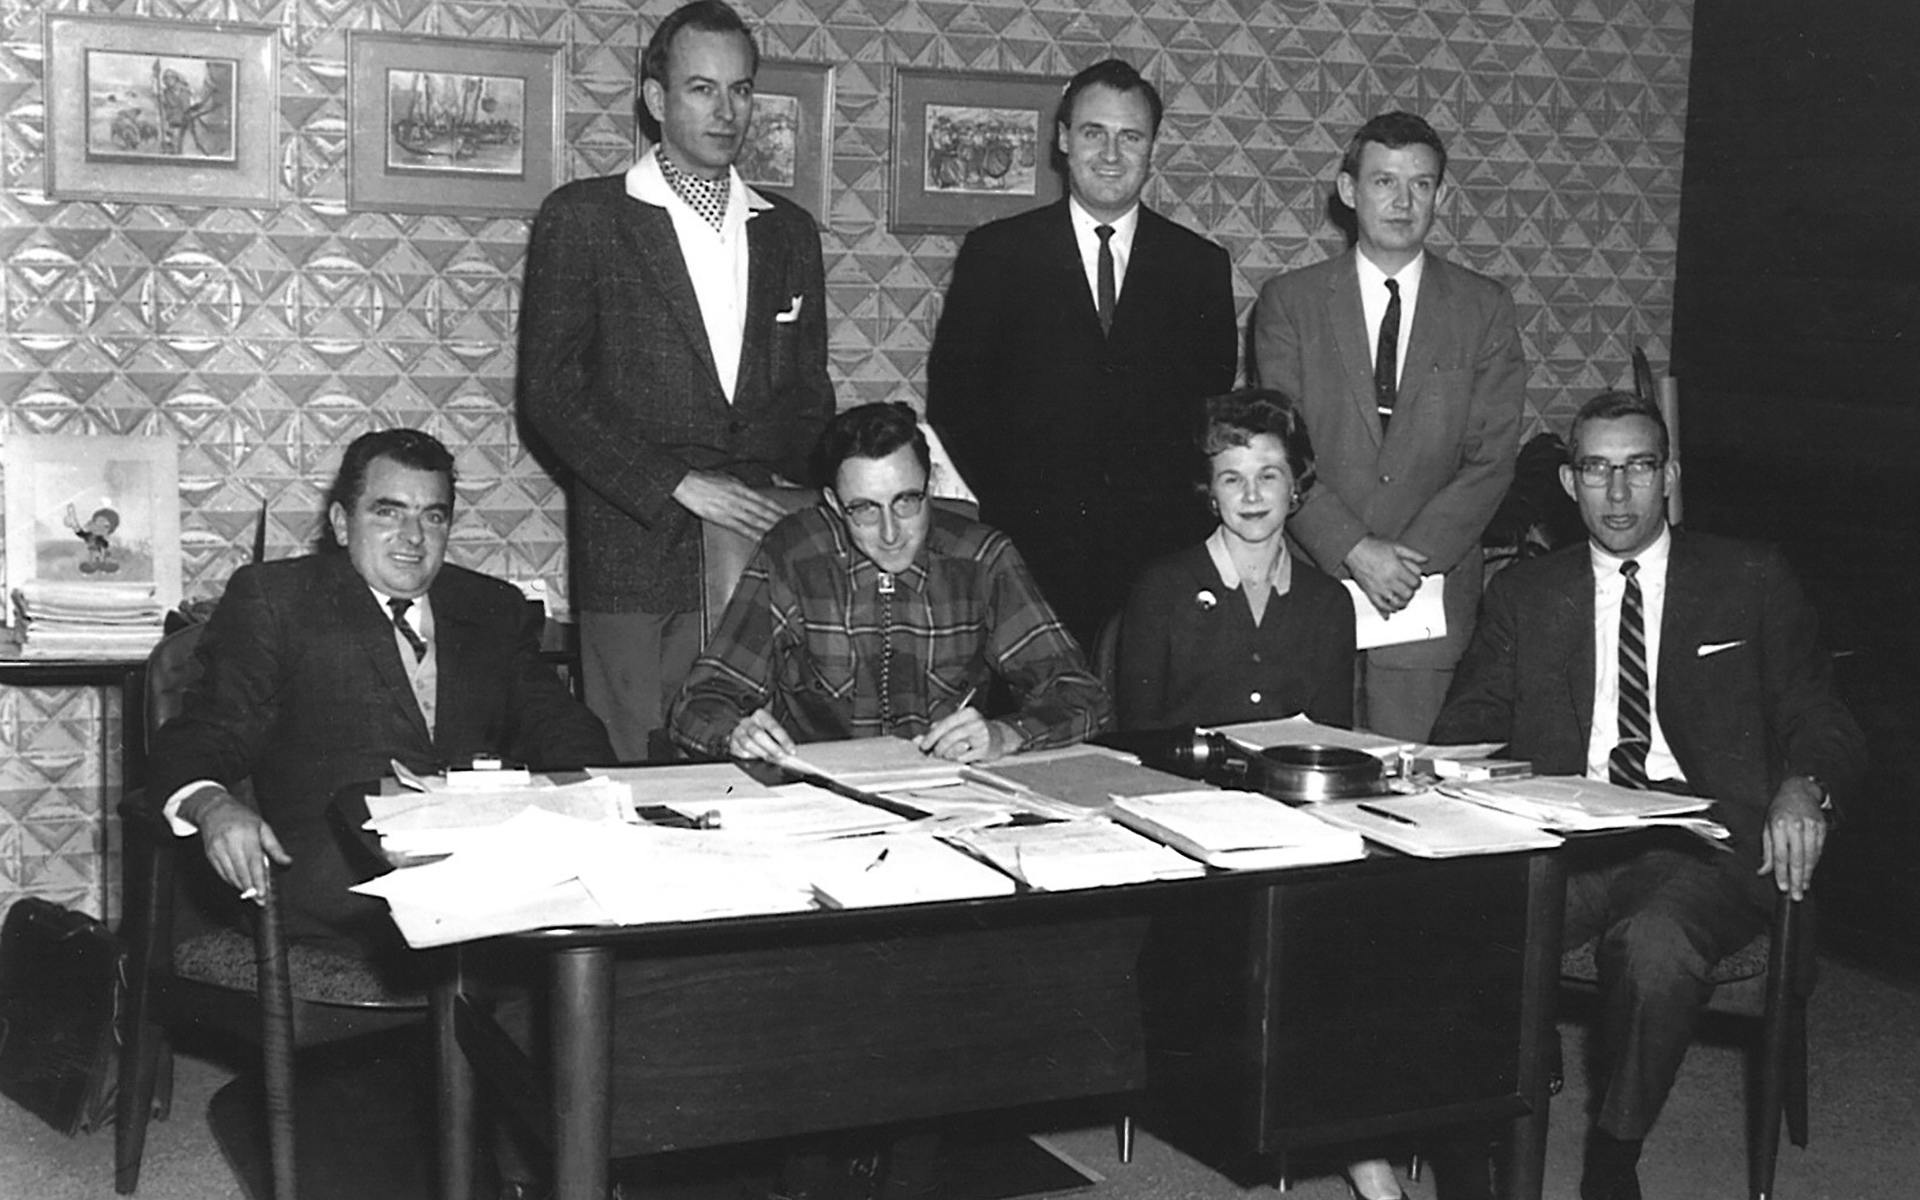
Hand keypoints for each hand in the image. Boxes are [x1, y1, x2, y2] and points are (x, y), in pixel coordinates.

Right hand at [187, 789, 289, 903]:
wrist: (215, 810)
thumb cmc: (243, 818)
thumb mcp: (263, 827)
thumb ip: (275, 847)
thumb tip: (287, 862)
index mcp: (246, 834)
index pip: (254, 862)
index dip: (258, 880)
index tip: (263, 894)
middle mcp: (230, 842)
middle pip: (241, 871)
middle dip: (252, 889)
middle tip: (260, 901)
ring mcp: (218, 849)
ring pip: (231, 874)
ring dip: (242, 887)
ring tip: (253, 895)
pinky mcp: (210, 854)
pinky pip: (222, 872)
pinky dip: (231, 881)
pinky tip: (240, 885)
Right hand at [672, 471, 794, 538]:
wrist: (685, 483)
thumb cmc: (703, 479)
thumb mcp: (726, 477)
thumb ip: (740, 486)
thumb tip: (750, 491)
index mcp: (740, 488)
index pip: (763, 500)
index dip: (777, 508)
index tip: (787, 514)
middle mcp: (738, 498)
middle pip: (762, 511)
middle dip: (777, 519)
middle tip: (791, 527)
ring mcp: (730, 509)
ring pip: (754, 520)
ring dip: (768, 527)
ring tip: (781, 534)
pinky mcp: (721, 518)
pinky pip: (740, 528)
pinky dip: (752, 533)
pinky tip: (761, 538)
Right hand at [727, 707, 796, 763]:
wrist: (742, 732)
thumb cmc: (762, 731)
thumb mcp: (772, 731)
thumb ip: (780, 739)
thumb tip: (790, 751)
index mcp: (760, 715)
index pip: (773, 726)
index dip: (783, 739)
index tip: (791, 750)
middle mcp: (747, 721)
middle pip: (758, 734)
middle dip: (771, 747)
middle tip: (781, 756)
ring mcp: (738, 731)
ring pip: (748, 743)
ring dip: (761, 753)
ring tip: (770, 758)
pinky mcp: (731, 742)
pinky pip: (739, 751)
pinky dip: (749, 756)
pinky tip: (755, 757)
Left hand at [917, 709, 1020, 762]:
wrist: (1000, 738)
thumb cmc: (976, 731)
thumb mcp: (958, 725)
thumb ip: (939, 730)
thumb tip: (919, 739)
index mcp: (967, 713)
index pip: (944, 724)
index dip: (931, 736)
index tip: (923, 745)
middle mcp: (975, 722)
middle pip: (949, 737)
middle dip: (938, 748)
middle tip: (933, 754)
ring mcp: (981, 736)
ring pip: (955, 748)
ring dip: (946, 754)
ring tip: (946, 755)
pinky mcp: (985, 749)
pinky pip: (964, 757)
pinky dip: (957, 759)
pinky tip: (958, 757)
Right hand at [1344, 536, 1427, 614]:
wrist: (1354, 549)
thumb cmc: (1372, 547)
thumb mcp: (1396, 546)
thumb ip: (1413, 554)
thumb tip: (1425, 559)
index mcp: (1397, 570)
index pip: (1415, 583)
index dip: (1417, 582)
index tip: (1415, 581)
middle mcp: (1389, 581)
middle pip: (1407, 595)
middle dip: (1410, 592)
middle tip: (1409, 589)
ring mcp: (1379, 588)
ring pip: (1396, 604)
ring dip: (1401, 603)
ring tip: (1402, 599)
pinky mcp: (1369, 593)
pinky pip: (1380, 607)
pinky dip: (1387, 611)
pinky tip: (1391, 609)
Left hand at [1758, 776, 1827, 900]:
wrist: (1798, 790)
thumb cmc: (1779, 810)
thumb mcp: (1767, 826)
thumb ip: (1766, 850)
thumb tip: (1763, 871)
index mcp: (1778, 825)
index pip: (1780, 855)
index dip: (1781, 873)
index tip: (1783, 887)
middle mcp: (1795, 826)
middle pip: (1796, 859)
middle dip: (1796, 880)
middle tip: (1795, 895)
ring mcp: (1810, 826)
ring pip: (1810, 857)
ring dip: (1807, 875)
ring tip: (1803, 887)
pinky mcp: (1821, 828)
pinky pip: (1818, 850)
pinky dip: (1814, 863)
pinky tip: (1810, 872)